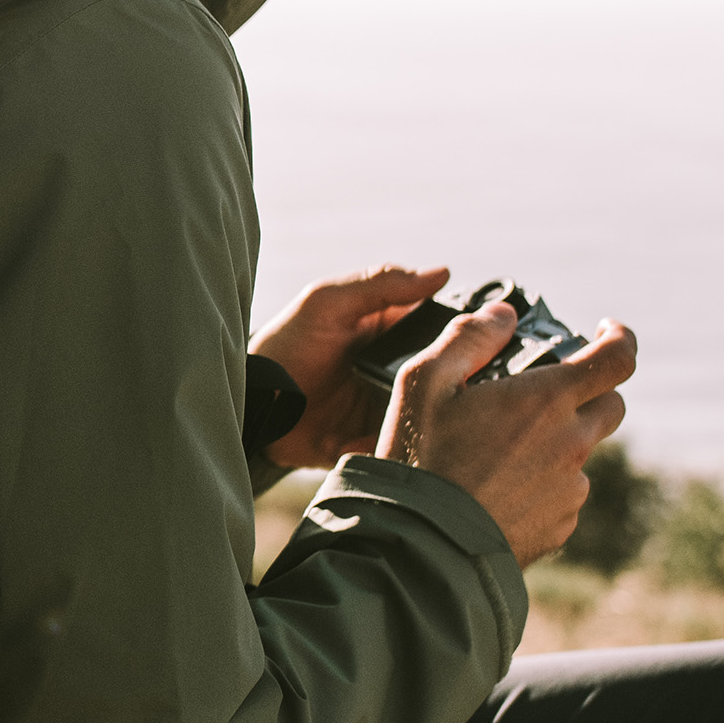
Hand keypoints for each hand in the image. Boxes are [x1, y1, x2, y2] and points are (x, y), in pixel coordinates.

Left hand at [251, 264, 452, 472]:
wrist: (252, 403)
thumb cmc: (285, 344)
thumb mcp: (327, 304)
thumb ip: (380, 285)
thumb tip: (440, 273)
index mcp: (394, 333)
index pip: (444, 333)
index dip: (462, 339)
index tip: (471, 348)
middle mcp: (397, 371)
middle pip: (443, 381)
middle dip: (444, 389)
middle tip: (423, 394)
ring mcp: (387, 408)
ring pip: (424, 418)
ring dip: (413, 423)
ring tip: (382, 421)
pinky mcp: (371, 441)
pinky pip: (392, 448)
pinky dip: (378, 447)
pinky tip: (347, 440)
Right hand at [374, 305, 637, 562]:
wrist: (421, 548)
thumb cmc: (421, 460)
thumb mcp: (424, 382)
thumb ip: (469, 337)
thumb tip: (503, 315)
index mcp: (548, 400)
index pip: (618, 358)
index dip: (619, 338)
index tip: (604, 333)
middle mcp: (572, 443)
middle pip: (610, 405)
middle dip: (586, 392)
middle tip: (539, 396)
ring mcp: (571, 490)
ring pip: (581, 453)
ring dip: (556, 443)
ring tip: (497, 454)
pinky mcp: (561, 527)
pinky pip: (563, 495)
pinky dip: (542, 485)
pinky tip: (496, 491)